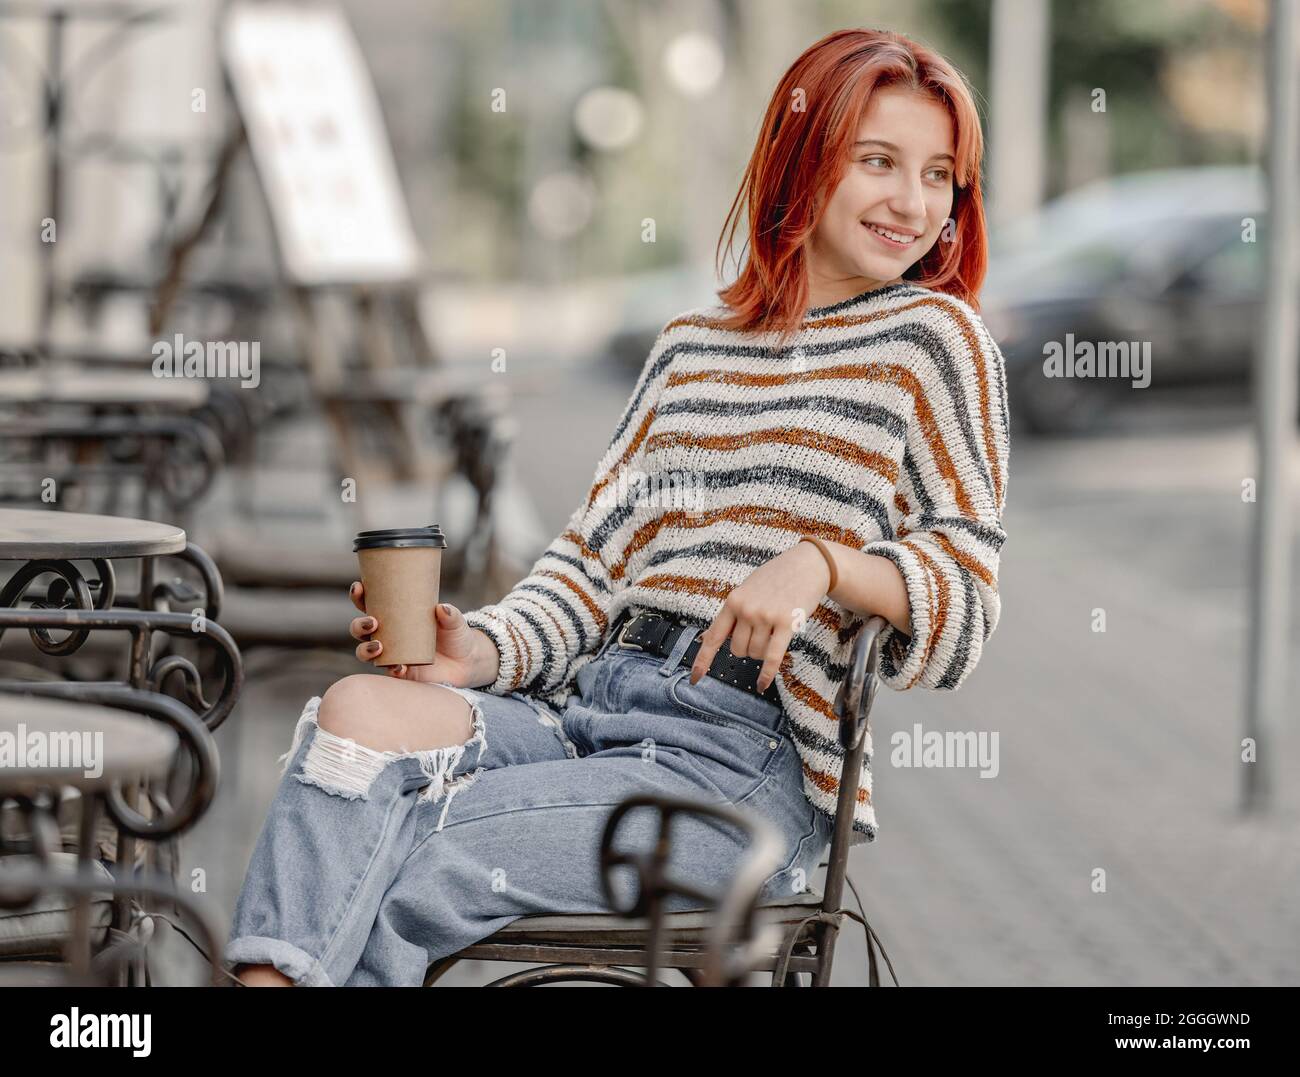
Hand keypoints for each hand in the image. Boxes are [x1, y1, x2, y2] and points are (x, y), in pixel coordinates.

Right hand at [348, 581, 489, 686]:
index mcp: (394, 616)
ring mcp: (392, 654)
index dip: (359, 596)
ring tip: (378, 646)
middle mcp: (387, 635)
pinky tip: (399, 667)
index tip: (359, 587)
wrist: (465, 661)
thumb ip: (450, 615)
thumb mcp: (454, 622)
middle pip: (361, 629)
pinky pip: (389, 672)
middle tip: (372, 622)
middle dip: (359, 625)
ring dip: (366, 649)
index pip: (369, 604)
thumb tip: (442, 608)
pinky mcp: (401, 671)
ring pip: (366, 652)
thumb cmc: (455, 634)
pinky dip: (392, 669)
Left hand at [688, 541, 832, 692]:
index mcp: (733, 601)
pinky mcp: (786, 623)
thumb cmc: (775, 578)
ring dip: (761, 652)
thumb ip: (732, 614)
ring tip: (772, 634)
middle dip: (746, 649)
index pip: (713, 637)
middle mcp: (746, 610)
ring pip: (755, 653)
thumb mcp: (747, 590)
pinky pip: (772, 657)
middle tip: (759, 635)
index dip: (702, 660)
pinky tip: (762, 684)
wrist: (806, 566)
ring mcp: (766, 617)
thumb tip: (709, 638)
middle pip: (737, 649)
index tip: (694, 678)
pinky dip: (766, 674)